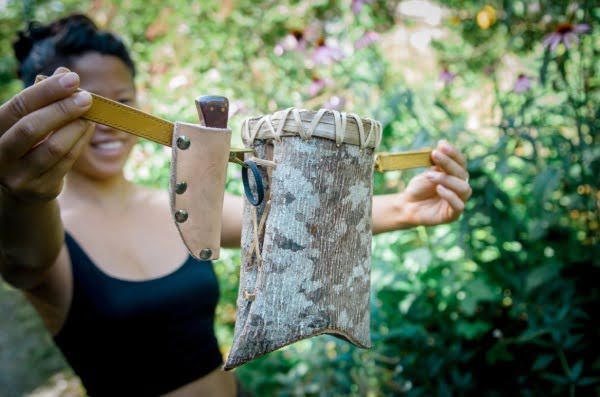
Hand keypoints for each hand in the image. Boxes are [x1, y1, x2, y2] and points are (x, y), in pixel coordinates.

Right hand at [0, 67, 93, 201]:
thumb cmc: (27, 143)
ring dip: (76, 127)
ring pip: (53, 148)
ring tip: (90, 114)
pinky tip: (88, 129)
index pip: (19, 106)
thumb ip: (44, 98)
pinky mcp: (39, 189)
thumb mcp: (29, 119)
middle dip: (62, 109)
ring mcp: (18, 175)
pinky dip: (80, 142)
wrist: (22, 186)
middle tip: (86, 97)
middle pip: (32, 128)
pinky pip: (66, 162)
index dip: (47, 91)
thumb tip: (63, 72)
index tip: (73, 78)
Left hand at [400, 140, 470, 225]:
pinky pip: (459, 206)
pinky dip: (449, 195)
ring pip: (464, 188)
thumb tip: (442, 145)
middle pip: (462, 173)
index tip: (441, 145)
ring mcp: (459, 201)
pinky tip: (438, 189)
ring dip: (447, 179)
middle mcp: (461, 186)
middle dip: (448, 163)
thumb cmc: (419, 188)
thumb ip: (436, 164)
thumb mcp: (427, 173)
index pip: (461, 161)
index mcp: (456, 174)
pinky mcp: (453, 215)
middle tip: (434, 155)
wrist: (407, 205)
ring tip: (430, 175)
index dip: (453, 153)